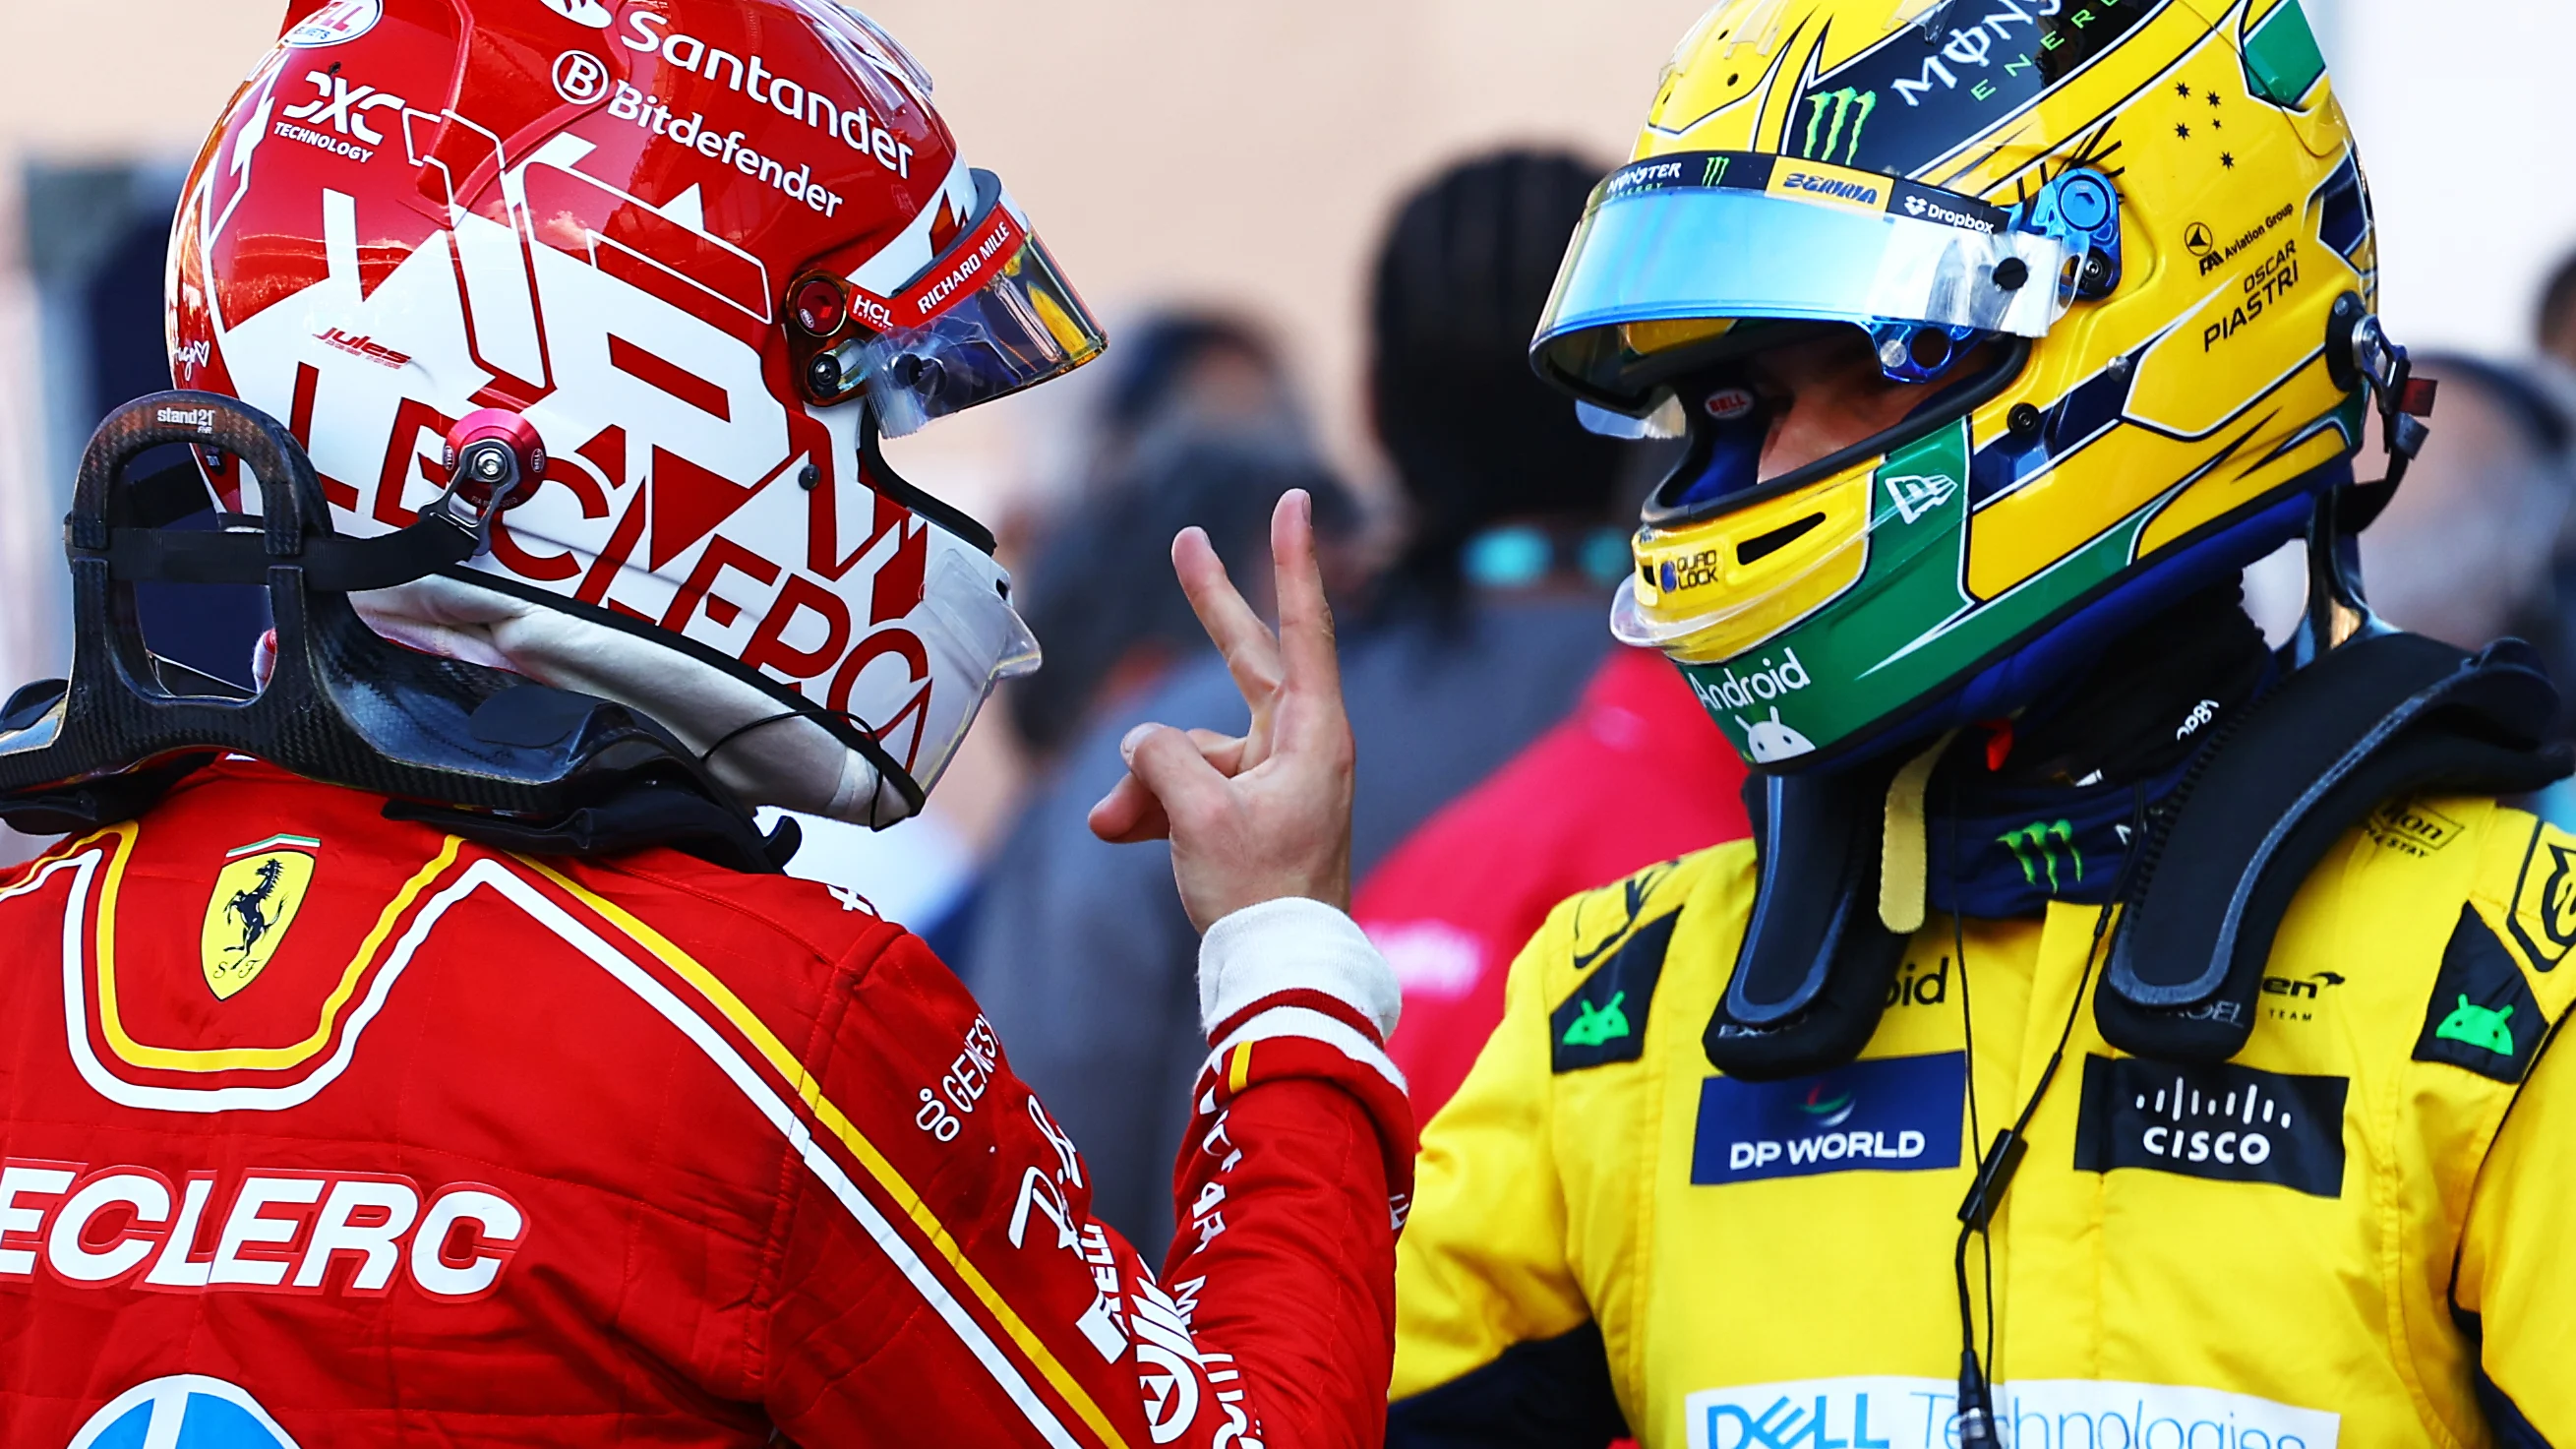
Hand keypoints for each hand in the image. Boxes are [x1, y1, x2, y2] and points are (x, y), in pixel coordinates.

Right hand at [1088, 491, 1354, 932]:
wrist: (1279, 973)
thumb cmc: (1257, 893)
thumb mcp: (1198, 814)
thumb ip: (1163, 757)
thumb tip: (1143, 741)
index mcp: (1312, 734)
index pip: (1300, 628)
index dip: (1292, 562)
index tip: (1292, 502)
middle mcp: (1299, 745)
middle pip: (1246, 658)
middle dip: (1209, 609)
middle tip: (1187, 540)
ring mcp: (1273, 779)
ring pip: (1192, 748)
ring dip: (1144, 781)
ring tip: (1116, 824)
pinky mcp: (1247, 813)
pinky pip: (1189, 788)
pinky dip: (1151, 808)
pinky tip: (1117, 832)